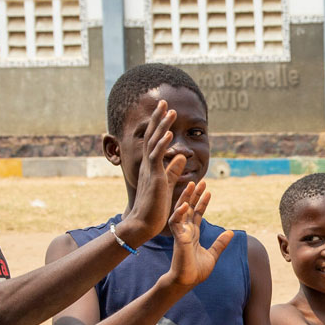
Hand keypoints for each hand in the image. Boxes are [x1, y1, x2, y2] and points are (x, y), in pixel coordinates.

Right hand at [122, 101, 185, 243]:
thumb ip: (173, 170)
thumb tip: (181, 156)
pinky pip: (157, 157)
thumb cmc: (155, 207)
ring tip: (169, 111)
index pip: (156, 140)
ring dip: (162, 126)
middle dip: (159, 118)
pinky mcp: (154, 177)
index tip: (165, 110)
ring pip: (155, 142)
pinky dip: (163, 144)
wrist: (143, 223)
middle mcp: (148, 164)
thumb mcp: (166, 184)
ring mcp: (150, 169)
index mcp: (152, 165)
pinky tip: (168, 133)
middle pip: (153, 136)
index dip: (160, 124)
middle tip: (163, 101)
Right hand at [168, 181, 233, 288]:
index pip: (197, 214)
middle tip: (201, 181)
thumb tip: (230, 232)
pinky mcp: (178, 239)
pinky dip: (179, 214)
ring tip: (192, 185)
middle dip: (194, 195)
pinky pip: (176, 223)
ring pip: (181, 211)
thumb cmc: (196, 271)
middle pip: (189, 208)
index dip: (202, 202)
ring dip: (186, 198)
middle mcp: (186, 231)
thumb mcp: (213, 254)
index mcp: (193, 234)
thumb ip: (220, 243)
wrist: (187, 281)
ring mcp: (181, 234)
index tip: (208, 191)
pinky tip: (185, 205)